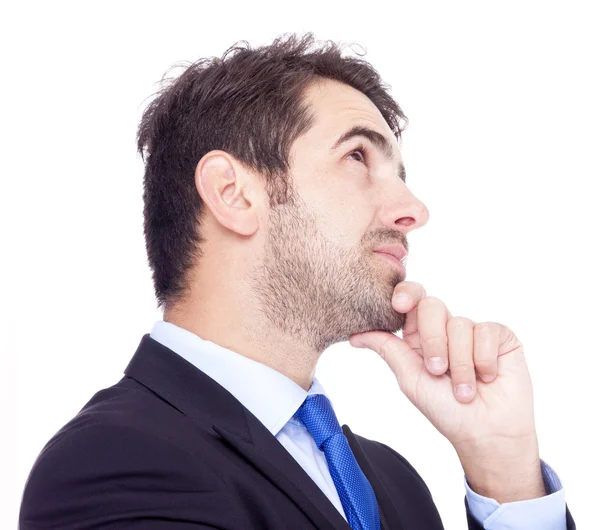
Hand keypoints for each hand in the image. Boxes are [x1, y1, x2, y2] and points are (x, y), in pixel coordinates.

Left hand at [349, 281, 545, 501]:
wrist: (486, 433)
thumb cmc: (446, 410)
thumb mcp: (410, 378)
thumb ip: (388, 349)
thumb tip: (355, 335)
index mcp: (420, 336)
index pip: (411, 299)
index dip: (405, 294)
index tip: (399, 304)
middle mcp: (445, 329)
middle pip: (432, 305)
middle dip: (433, 340)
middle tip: (437, 370)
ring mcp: (472, 331)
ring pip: (460, 324)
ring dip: (460, 364)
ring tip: (464, 390)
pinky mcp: (499, 336)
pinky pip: (487, 331)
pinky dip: (483, 360)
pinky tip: (487, 378)